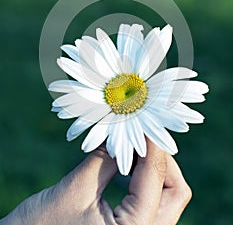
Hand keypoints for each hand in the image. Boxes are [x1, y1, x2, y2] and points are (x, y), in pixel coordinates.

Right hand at [0, 140, 191, 224]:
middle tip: (140, 138)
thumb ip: (104, 158)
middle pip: (176, 192)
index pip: (156, 177)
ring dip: (154, 171)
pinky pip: (152, 205)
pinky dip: (144, 183)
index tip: (144, 122)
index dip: (152, 144)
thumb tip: (122, 130)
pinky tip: (126, 168)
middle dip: (161, 160)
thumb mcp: (75, 189)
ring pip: (167, 199)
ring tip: (132, 149)